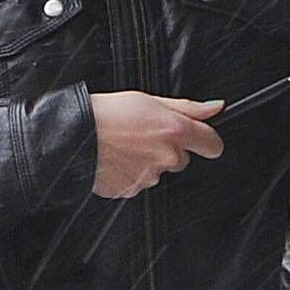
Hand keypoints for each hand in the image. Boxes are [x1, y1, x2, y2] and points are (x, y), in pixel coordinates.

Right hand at [90, 92, 224, 199]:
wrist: (73, 134)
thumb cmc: (107, 113)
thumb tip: (215, 108)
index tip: (199, 138)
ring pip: (160, 170)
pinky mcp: (134, 189)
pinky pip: (140, 182)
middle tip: (144, 135)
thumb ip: (188, 108)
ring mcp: (151, 176)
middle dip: (169, 149)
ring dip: (148, 161)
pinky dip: (132, 172)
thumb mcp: (149, 100)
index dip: (206, 140)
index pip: (213, 145)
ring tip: (125, 145)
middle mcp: (168, 156)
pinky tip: (118, 158)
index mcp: (175, 131)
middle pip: (183, 159)